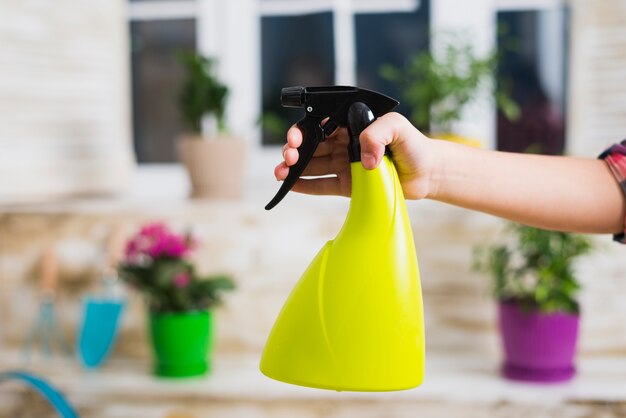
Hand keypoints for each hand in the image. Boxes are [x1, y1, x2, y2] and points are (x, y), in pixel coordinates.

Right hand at [274, 112, 434, 198]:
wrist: (427, 173)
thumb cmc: (414, 145)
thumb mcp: (397, 128)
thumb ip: (377, 133)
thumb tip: (362, 157)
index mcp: (350, 125)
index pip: (319, 124)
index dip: (302, 131)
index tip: (296, 139)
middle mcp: (343, 143)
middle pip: (309, 145)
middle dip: (292, 150)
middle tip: (288, 158)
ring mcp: (343, 164)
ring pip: (311, 164)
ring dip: (292, 168)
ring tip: (280, 174)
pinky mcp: (347, 184)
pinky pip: (321, 184)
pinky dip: (304, 185)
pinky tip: (289, 185)